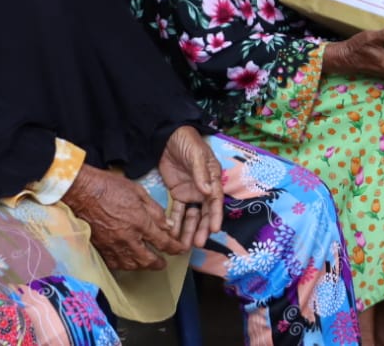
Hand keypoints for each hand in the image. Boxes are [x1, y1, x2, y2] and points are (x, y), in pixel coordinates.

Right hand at [64, 165, 186, 270]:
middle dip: (157, 263)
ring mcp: (112, 245)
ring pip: (130, 264)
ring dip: (141, 266)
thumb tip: (169, 225)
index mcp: (140, 222)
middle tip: (162, 263)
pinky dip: (123, 265)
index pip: (162, 241)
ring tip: (146, 263)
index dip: (174, 248)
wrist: (82, 192)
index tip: (180, 250)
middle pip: (147, 259)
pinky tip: (126, 261)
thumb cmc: (110, 187)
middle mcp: (127, 238)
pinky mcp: (100, 248)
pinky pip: (114, 263)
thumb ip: (155, 211)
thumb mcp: (139, 192)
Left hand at [156, 126, 223, 247]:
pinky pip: (177, 212)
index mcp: (212, 179)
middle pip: (204, 213)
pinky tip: (172, 235)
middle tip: (197, 244)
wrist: (168, 138)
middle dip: (201, 229)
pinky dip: (175, 223)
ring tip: (184, 246)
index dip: (215, 216)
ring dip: (188, 230)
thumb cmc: (188, 143)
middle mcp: (204, 190)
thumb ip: (201, 174)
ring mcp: (190, 193)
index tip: (214, 230)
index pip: (215, 201)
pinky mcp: (177, 194)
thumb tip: (208, 192)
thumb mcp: (197, 156)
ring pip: (191, 216)